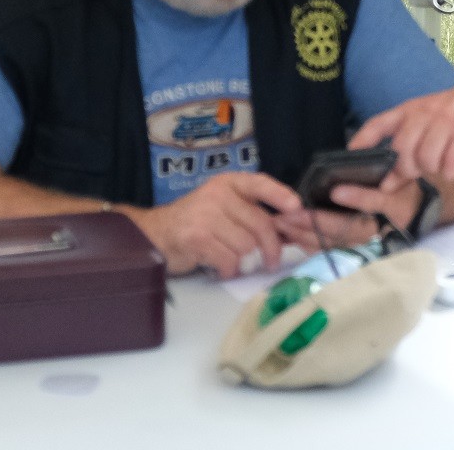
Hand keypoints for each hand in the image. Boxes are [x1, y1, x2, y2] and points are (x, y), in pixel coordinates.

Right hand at [124, 172, 303, 278]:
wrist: (156, 234)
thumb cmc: (196, 222)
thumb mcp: (224, 208)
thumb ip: (252, 215)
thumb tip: (289, 231)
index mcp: (228, 183)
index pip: (260, 183)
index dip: (280, 195)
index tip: (297, 208)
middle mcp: (218, 194)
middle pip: (260, 224)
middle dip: (271, 248)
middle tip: (271, 262)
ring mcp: (206, 214)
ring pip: (246, 246)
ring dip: (244, 261)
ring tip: (232, 260)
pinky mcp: (197, 237)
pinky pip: (229, 259)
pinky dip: (229, 270)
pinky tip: (221, 268)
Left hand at [276, 179, 422, 253]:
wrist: (411, 212)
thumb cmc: (398, 186)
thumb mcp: (395, 173)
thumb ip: (376, 169)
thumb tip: (350, 155)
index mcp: (394, 206)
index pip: (377, 202)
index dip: (358, 197)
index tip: (336, 191)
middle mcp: (380, 228)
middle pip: (348, 229)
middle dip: (318, 222)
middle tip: (291, 213)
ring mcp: (365, 242)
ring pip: (335, 242)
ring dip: (306, 234)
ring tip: (282, 223)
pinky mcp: (353, 248)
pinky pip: (328, 249)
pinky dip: (308, 243)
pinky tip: (289, 234)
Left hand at [350, 80, 453, 182]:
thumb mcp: (427, 122)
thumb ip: (408, 149)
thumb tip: (387, 183)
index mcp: (410, 110)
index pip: (378, 124)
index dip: (361, 142)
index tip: (350, 160)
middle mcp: (424, 114)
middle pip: (402, 152)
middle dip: (407, 170)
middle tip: (419, 170)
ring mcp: (445, 121)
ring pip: (426, 159)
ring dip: (433, 169)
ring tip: (441, 164)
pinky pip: (450, 162)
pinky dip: (451, 170)